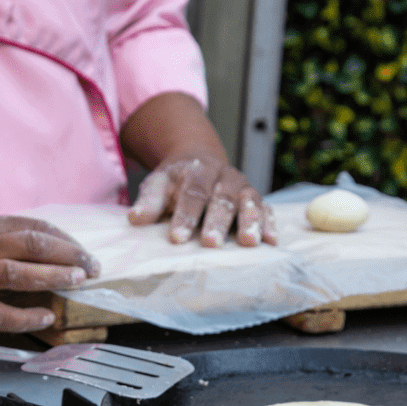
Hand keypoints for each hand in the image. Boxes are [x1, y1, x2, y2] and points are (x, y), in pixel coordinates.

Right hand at [0, 215, 99, 331]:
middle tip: (93, 266)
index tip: (82, 249)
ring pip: (18, 272)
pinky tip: (45, 316)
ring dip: (54, 276)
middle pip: (32, 243)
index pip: (31, 225)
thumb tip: (37, 247)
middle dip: (69, 254)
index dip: (62, 237)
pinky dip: (25, 316)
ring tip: (79, 281)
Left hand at [128, 154, 278, 247]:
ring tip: (248, 242)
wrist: (199, 162)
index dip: (185, 216)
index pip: (192, 194)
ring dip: (250, 222)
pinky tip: (271, 241)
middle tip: (211, 244)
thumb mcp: (158, 184)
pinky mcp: (256, 200)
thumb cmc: (176, 182)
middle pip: (222, 199)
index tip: (177, 238)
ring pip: (249, 202)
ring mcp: (242, 187)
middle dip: (217, 222)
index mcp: (198, 172)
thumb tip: (135, 219)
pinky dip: (269, 224)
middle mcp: (224, 177)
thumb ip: (149, 201)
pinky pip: (266, 209)